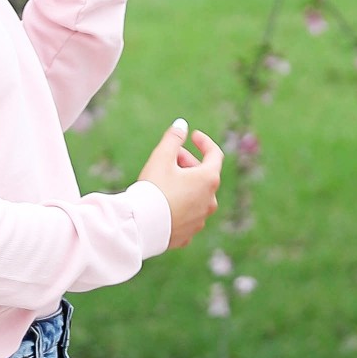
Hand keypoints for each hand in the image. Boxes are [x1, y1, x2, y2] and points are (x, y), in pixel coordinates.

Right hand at [138, 119, 223, 251]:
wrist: (141, 226)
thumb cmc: (153, 188)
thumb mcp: (161, 157)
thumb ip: (173, 138)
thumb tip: (182, 124)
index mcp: (208, 180)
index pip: (215, 155)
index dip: (205, 142)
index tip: (193, 136)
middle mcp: (210, 201)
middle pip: (205, 176)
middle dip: (189, 163)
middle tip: (170, 157)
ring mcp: (200, 219)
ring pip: (197, 196)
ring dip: (185, 184)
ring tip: (165, 179)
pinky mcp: (189, 233)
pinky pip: (188, 214)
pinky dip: (180, 204)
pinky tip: (164, 202)